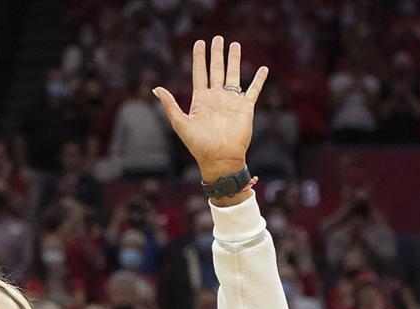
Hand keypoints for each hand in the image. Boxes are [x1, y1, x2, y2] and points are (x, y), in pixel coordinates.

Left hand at [153, 38, 267, 182]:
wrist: (220, 159)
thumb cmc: (199, 145)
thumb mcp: (181, 124)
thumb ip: (170, 105)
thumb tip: (156, 89)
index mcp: (201, 100)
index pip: (199, 73)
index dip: (199, 58)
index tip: (199, 43)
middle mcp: (216, 97)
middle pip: (216, 69)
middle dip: (216, 54)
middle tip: (217, 38)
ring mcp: (231, 101)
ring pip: (233, 74)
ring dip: (234, 60)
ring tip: (234, 44)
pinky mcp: (245, 107)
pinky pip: (253, 90)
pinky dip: (259, 80)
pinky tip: (263, 69)